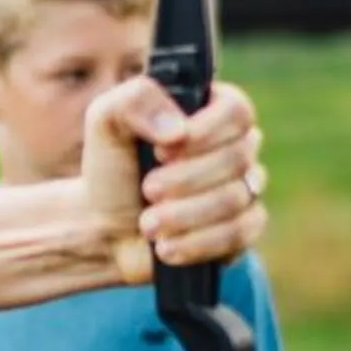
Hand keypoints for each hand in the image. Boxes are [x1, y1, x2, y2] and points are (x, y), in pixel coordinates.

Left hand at [82, 78, 264, 275]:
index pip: (237, 111)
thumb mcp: (106, 121)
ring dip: (184, 214)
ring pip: (236, 198)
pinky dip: (199, 243)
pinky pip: (241, 233)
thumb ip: (136, 102)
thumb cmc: (111, 168)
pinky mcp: (243, 229)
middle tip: (147, 190)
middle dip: (185, 179)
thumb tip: (178, 132)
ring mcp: (245, 188)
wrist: (105, 227)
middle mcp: (236, 146)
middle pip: (238, 157)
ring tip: (147, 224)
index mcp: (211, 110)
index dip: (204, 133)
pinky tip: (166, 248)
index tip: (162, 152)